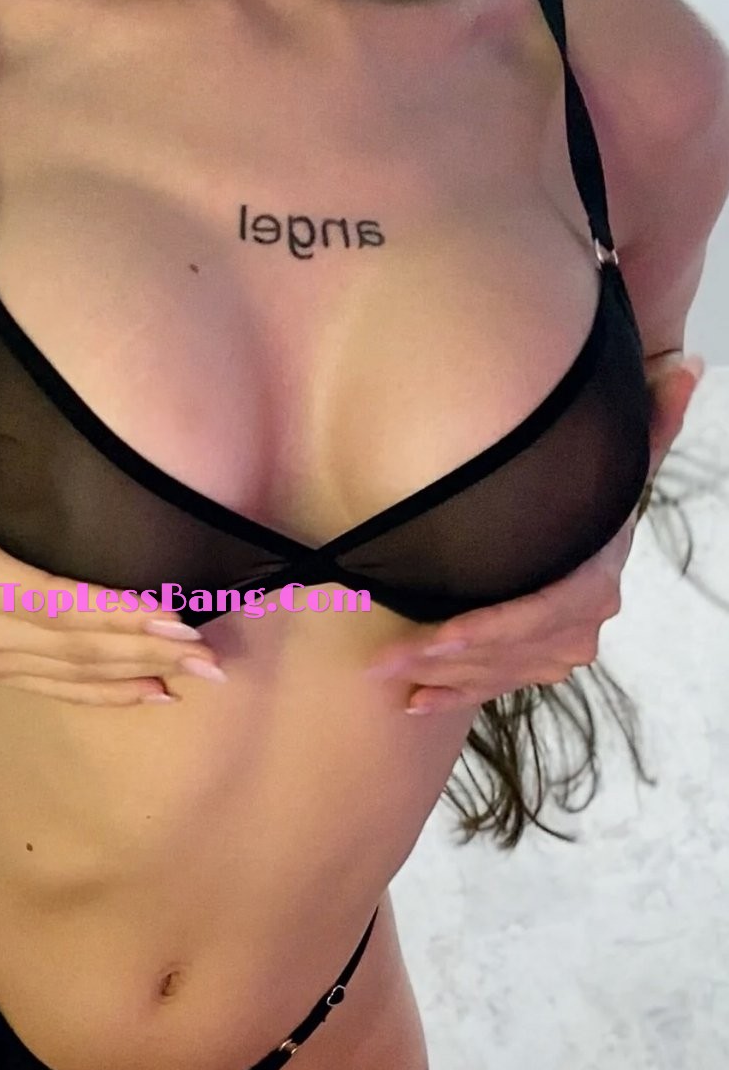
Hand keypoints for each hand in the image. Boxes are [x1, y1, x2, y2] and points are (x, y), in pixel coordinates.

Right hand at [0, 371, 223, 704]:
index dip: (109, 611)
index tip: (168, 613)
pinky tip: (159, 695)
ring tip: (202, 671)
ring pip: (75, 673)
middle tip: (207, 649)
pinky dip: (112, 696)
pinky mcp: (3, 673)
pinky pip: (62, 691)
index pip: (46, 599)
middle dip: (144, 647)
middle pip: (72, 644)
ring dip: (142, 674)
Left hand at [366, 352, 704, 714]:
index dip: (484, 629)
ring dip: (441, 678)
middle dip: (443, 657)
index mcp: (594, 580)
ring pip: (497, 674)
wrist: (599, 528)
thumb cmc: (601, 488)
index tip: (433, 635)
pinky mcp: (537, 663)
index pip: (535, 614)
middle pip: (507, 652)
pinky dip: (453, 696)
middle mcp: (582, 625)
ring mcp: (559, 650)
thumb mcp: (628, 455)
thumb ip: (655, 419)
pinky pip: (495, 687)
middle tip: (382, 658)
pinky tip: (412, 704)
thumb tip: (687, 366)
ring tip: (385, 676)